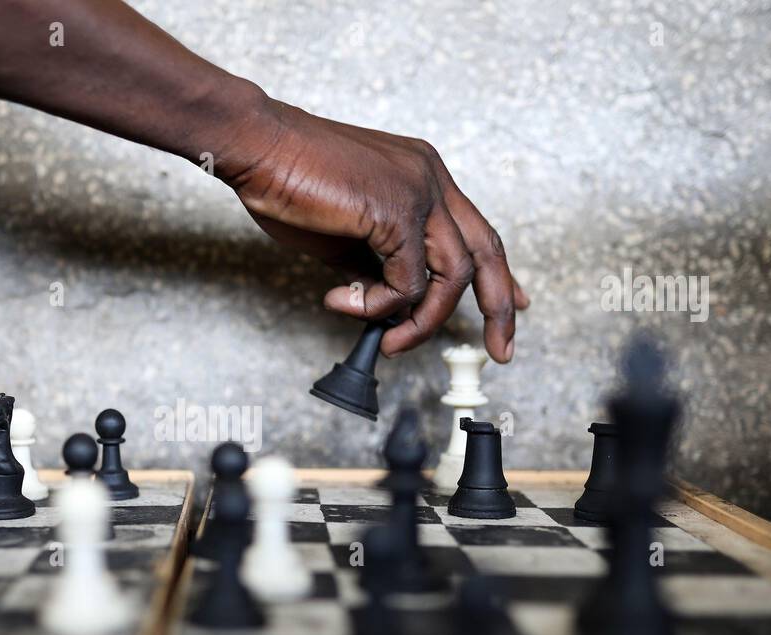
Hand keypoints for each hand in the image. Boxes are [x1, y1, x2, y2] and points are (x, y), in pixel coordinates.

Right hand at [219, 97, 529, 361]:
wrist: (258, 147)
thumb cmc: (287, 181)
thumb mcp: (343, 235)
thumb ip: (373, 265)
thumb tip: (384, 305)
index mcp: (423, 175)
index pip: (476, 231)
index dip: (499, 274)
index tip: (513, 305)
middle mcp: (431, 179)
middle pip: (487, 251)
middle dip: (499, 308)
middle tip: (500, 351)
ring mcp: (419, 191)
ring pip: (454, 275)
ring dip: (423, 321)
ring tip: (390, 341)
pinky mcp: (397, 210)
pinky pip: (409, 281)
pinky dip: (380, 306)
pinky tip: (344, 303)